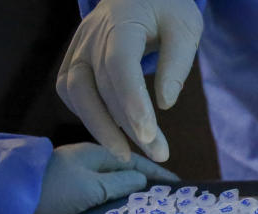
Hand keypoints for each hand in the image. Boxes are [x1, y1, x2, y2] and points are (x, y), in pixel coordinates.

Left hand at [31, 142, 177, 213]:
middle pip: (123, 169)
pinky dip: (111, 199)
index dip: (158, 173)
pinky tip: (116, 211)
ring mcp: (72, 174)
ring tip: (147, 209)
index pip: (136, 160)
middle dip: (146, 183)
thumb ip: (120, 183)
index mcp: (95, 152)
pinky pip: (96, 191)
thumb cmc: (50, 192)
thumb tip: (144, 180)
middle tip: (166, 200)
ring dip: (128, 192)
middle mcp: (85, 160)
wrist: (3, 201)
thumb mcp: (91, 188)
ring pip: (109, 181)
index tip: (179, 186)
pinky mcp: (62, 189)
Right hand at [56, 0, 202, 161]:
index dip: (132, 101)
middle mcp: (92, 35)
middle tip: (158, 153)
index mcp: (122, 20)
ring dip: (102, 128)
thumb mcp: (185, 27)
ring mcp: (77, 48)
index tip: (149, 134)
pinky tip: (112, 134)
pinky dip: (89, 117)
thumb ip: (177, 62)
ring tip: (128, 155)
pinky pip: (72, 95)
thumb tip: (165, 104)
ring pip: (78, 93)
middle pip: (103, 86)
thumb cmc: (165, 9)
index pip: (120, 63)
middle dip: (129, 125)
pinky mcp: (72, 63)